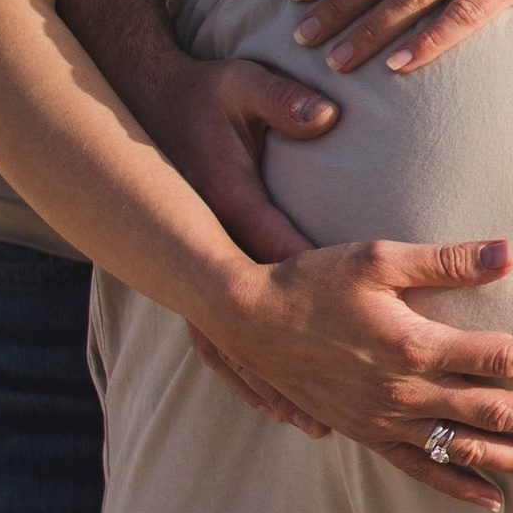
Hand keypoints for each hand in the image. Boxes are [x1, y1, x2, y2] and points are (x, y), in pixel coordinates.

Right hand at [101, 34, 342, 434]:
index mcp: (230, 205)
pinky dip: (241, 373)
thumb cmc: (202, 94)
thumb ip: (282, 101)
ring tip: (313, 426)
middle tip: (347, 407)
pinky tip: (268, 403)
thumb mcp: (240, 86)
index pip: (284, 257)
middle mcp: (209, 249)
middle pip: (260, 316)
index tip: (367, 332)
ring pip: (232, 340)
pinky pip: (214, 336)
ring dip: (269, 383)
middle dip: (303, 362)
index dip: (325, 296)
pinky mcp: (191, 274)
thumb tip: (324, 117)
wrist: (145, 102)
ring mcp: (196, 267)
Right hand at [204, 235, 512, 511]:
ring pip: (467, 448)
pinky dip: (458, 487)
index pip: (505, 356)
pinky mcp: (367, 434)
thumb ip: (446, 261)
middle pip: (498, 411)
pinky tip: (492, 502)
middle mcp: (407, 392)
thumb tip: (509, 254)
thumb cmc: (314, 279)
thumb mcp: (379, 258)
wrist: (248, 321)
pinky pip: (421, 470)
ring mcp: (386, 420)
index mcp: (417, 344)